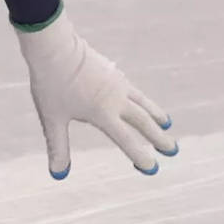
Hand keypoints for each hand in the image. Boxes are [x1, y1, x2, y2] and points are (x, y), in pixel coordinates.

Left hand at [15, 6, 175, 177]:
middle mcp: (116, 99)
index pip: (126, 140)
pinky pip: (132, 89)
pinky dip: (141, 98)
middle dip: (158, 138)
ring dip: (156, 115)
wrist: (53, 48)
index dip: (140, 155)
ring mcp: (117, 83)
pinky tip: (141, 100)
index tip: (152, 169)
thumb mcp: (52, 119)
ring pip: (142, 103)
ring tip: (166, 124)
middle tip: (173, 151)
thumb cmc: (50, 84)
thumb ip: (58, 147)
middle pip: (143, 122)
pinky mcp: (112, 71)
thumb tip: (58, 175)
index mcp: (103, 113)